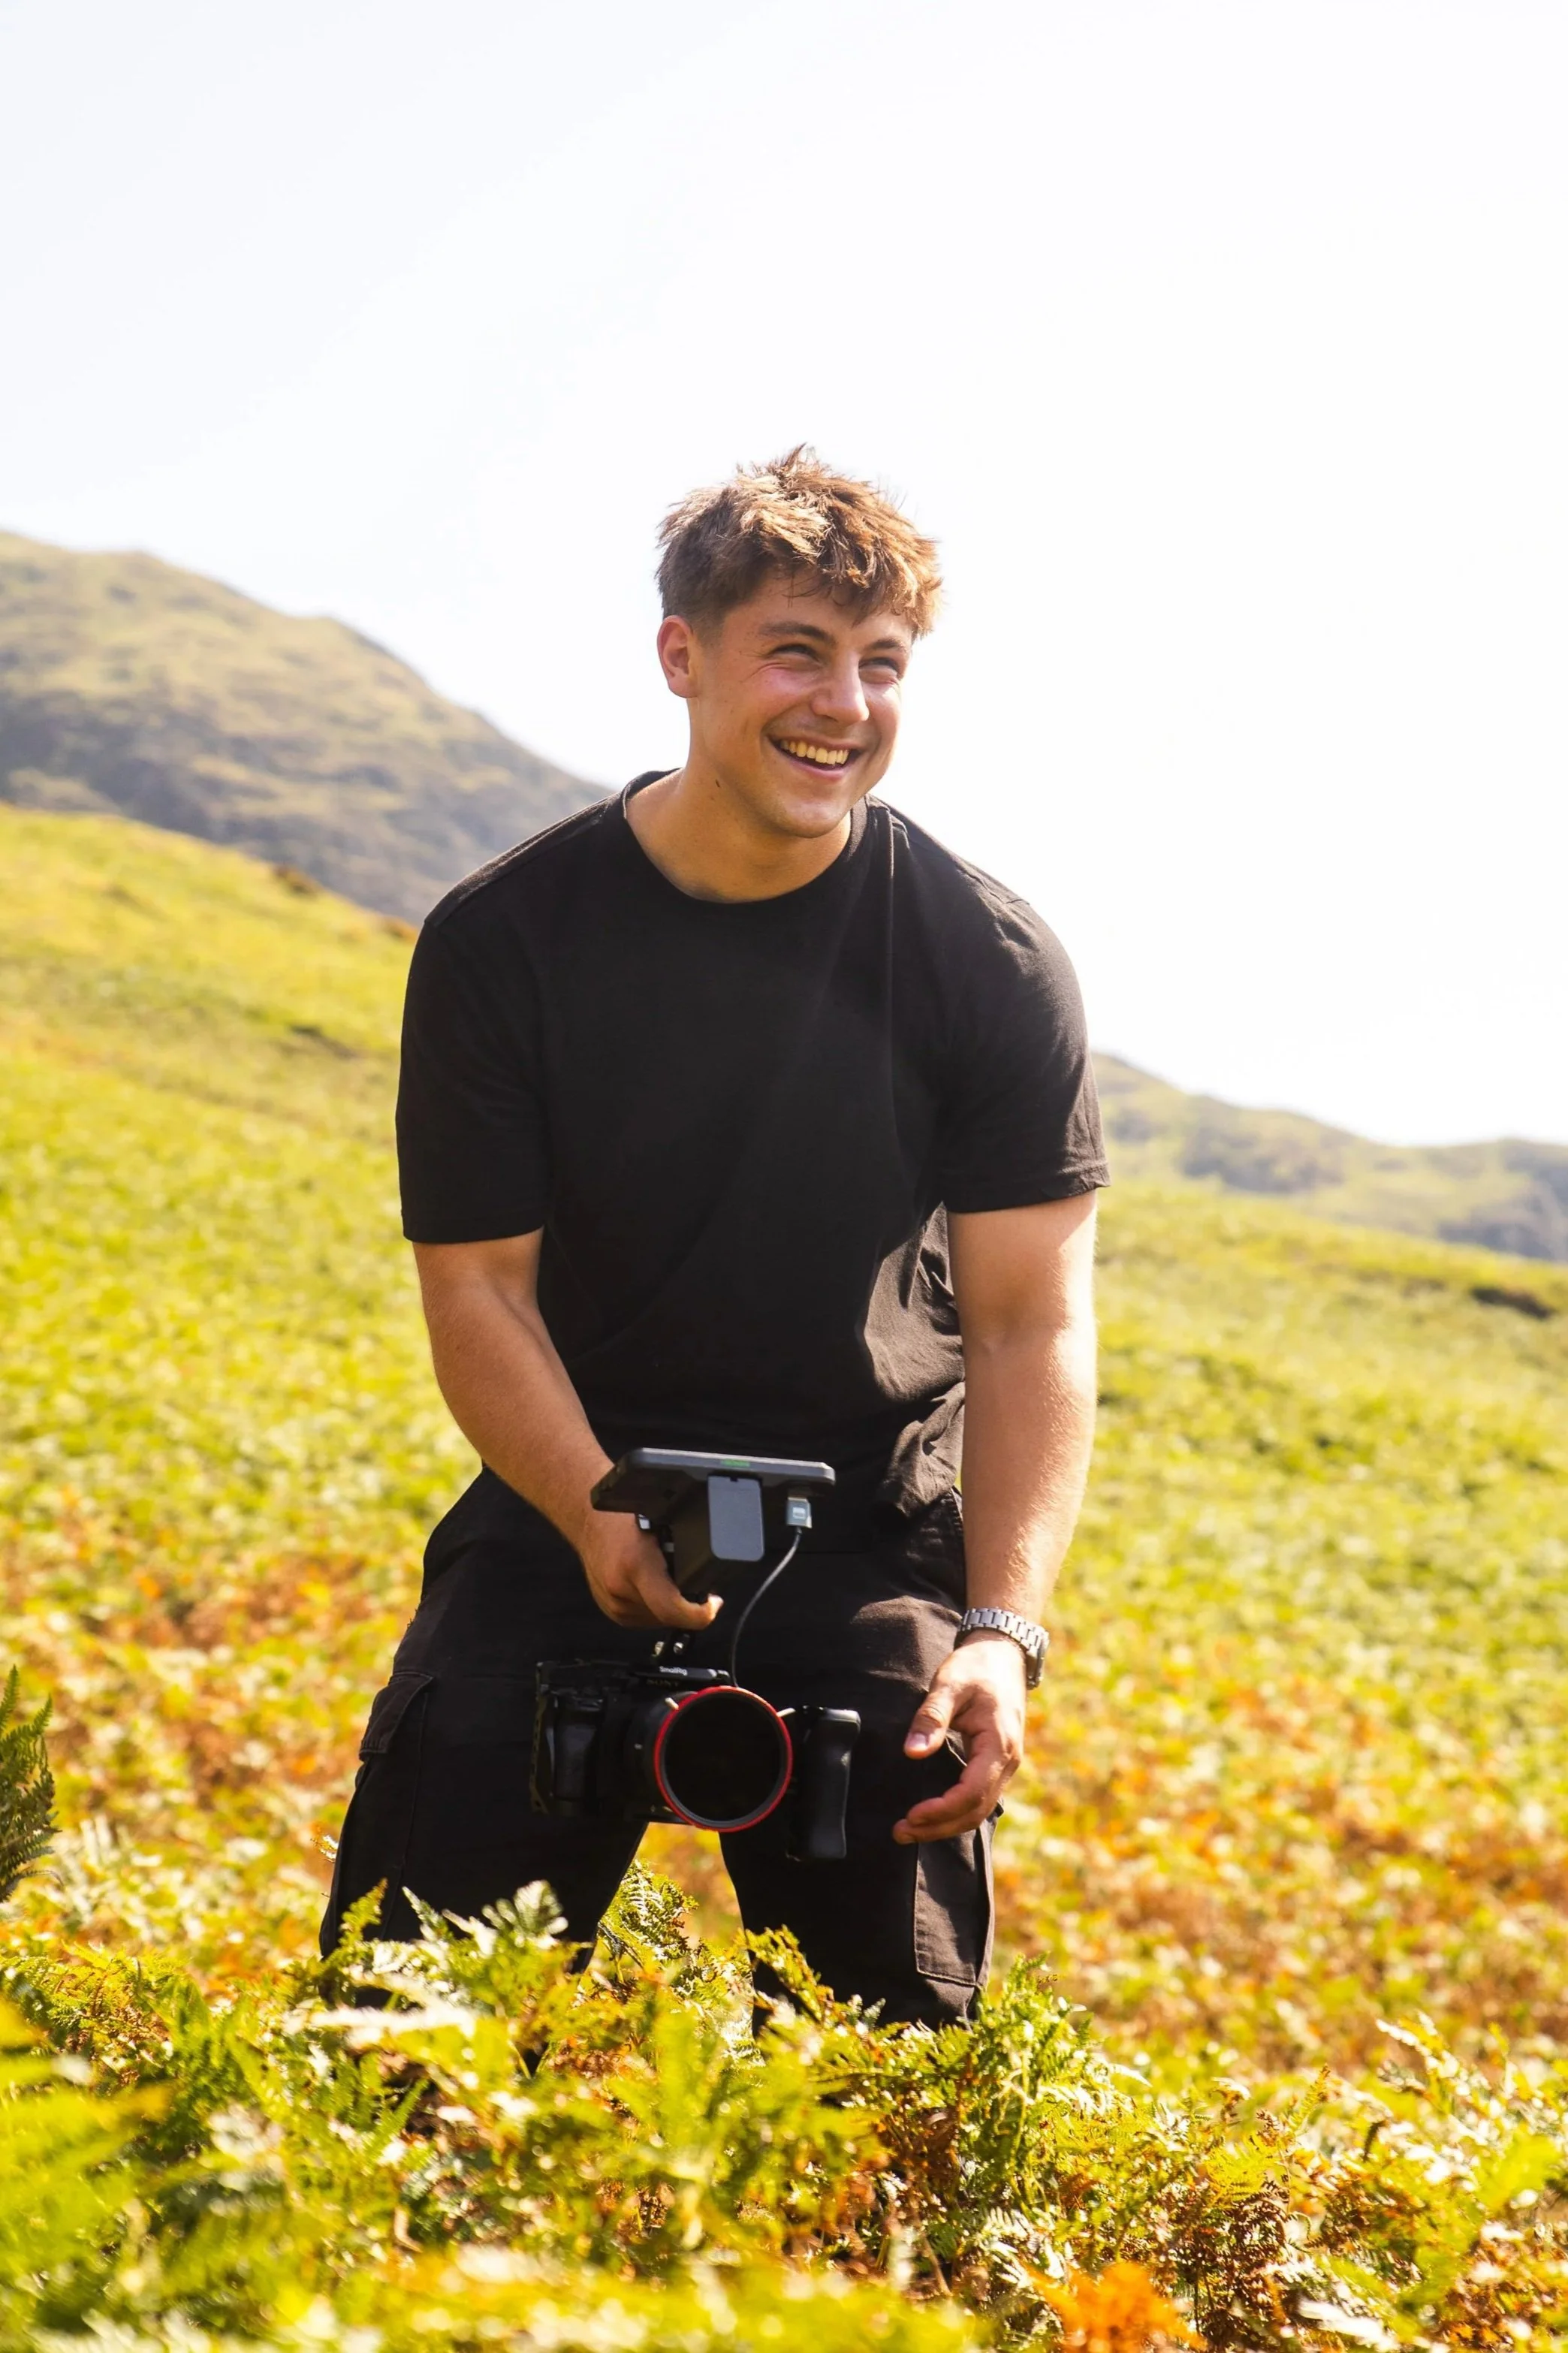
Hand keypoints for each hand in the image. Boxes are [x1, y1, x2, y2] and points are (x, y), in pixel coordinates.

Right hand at [575, 1510, 720, 1631]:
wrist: (587, 1520)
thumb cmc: (621, 1516)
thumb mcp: (662, 1523)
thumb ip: (685, 1544)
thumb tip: (710, 1565)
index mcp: (635, 1564)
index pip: (672, 1608)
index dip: (700, 1613)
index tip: (712, 1605)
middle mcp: (620, 1589)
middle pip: (669, 1618)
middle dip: (687, 1606)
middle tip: (695, 1585)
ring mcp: (613, 1604)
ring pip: (657, 1621)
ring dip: (670, 1606)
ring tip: (670, 1579)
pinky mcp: (610, 1610)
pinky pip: (644, 1618)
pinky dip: (654, 1606)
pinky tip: (654, 1585)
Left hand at [894, 1632, 1026, 1843]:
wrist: (1003, 1654)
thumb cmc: (976, 1666)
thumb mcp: (950, 1683)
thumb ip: (931, 1718)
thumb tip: (912, 1752)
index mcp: (999, 1744)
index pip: (972, 1793)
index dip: (941, 1810)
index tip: (911, 1815)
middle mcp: (1007, 1761)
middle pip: (975, 1810)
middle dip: (939, 1826)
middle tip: (901, 1832)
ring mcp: (1005, 1765)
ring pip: (979, 1809)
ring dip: (946, 1824)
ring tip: (910, 1829)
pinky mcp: (996, 1763)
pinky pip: (979, 1798)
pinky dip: (955, 1811)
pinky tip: (932, 1814)